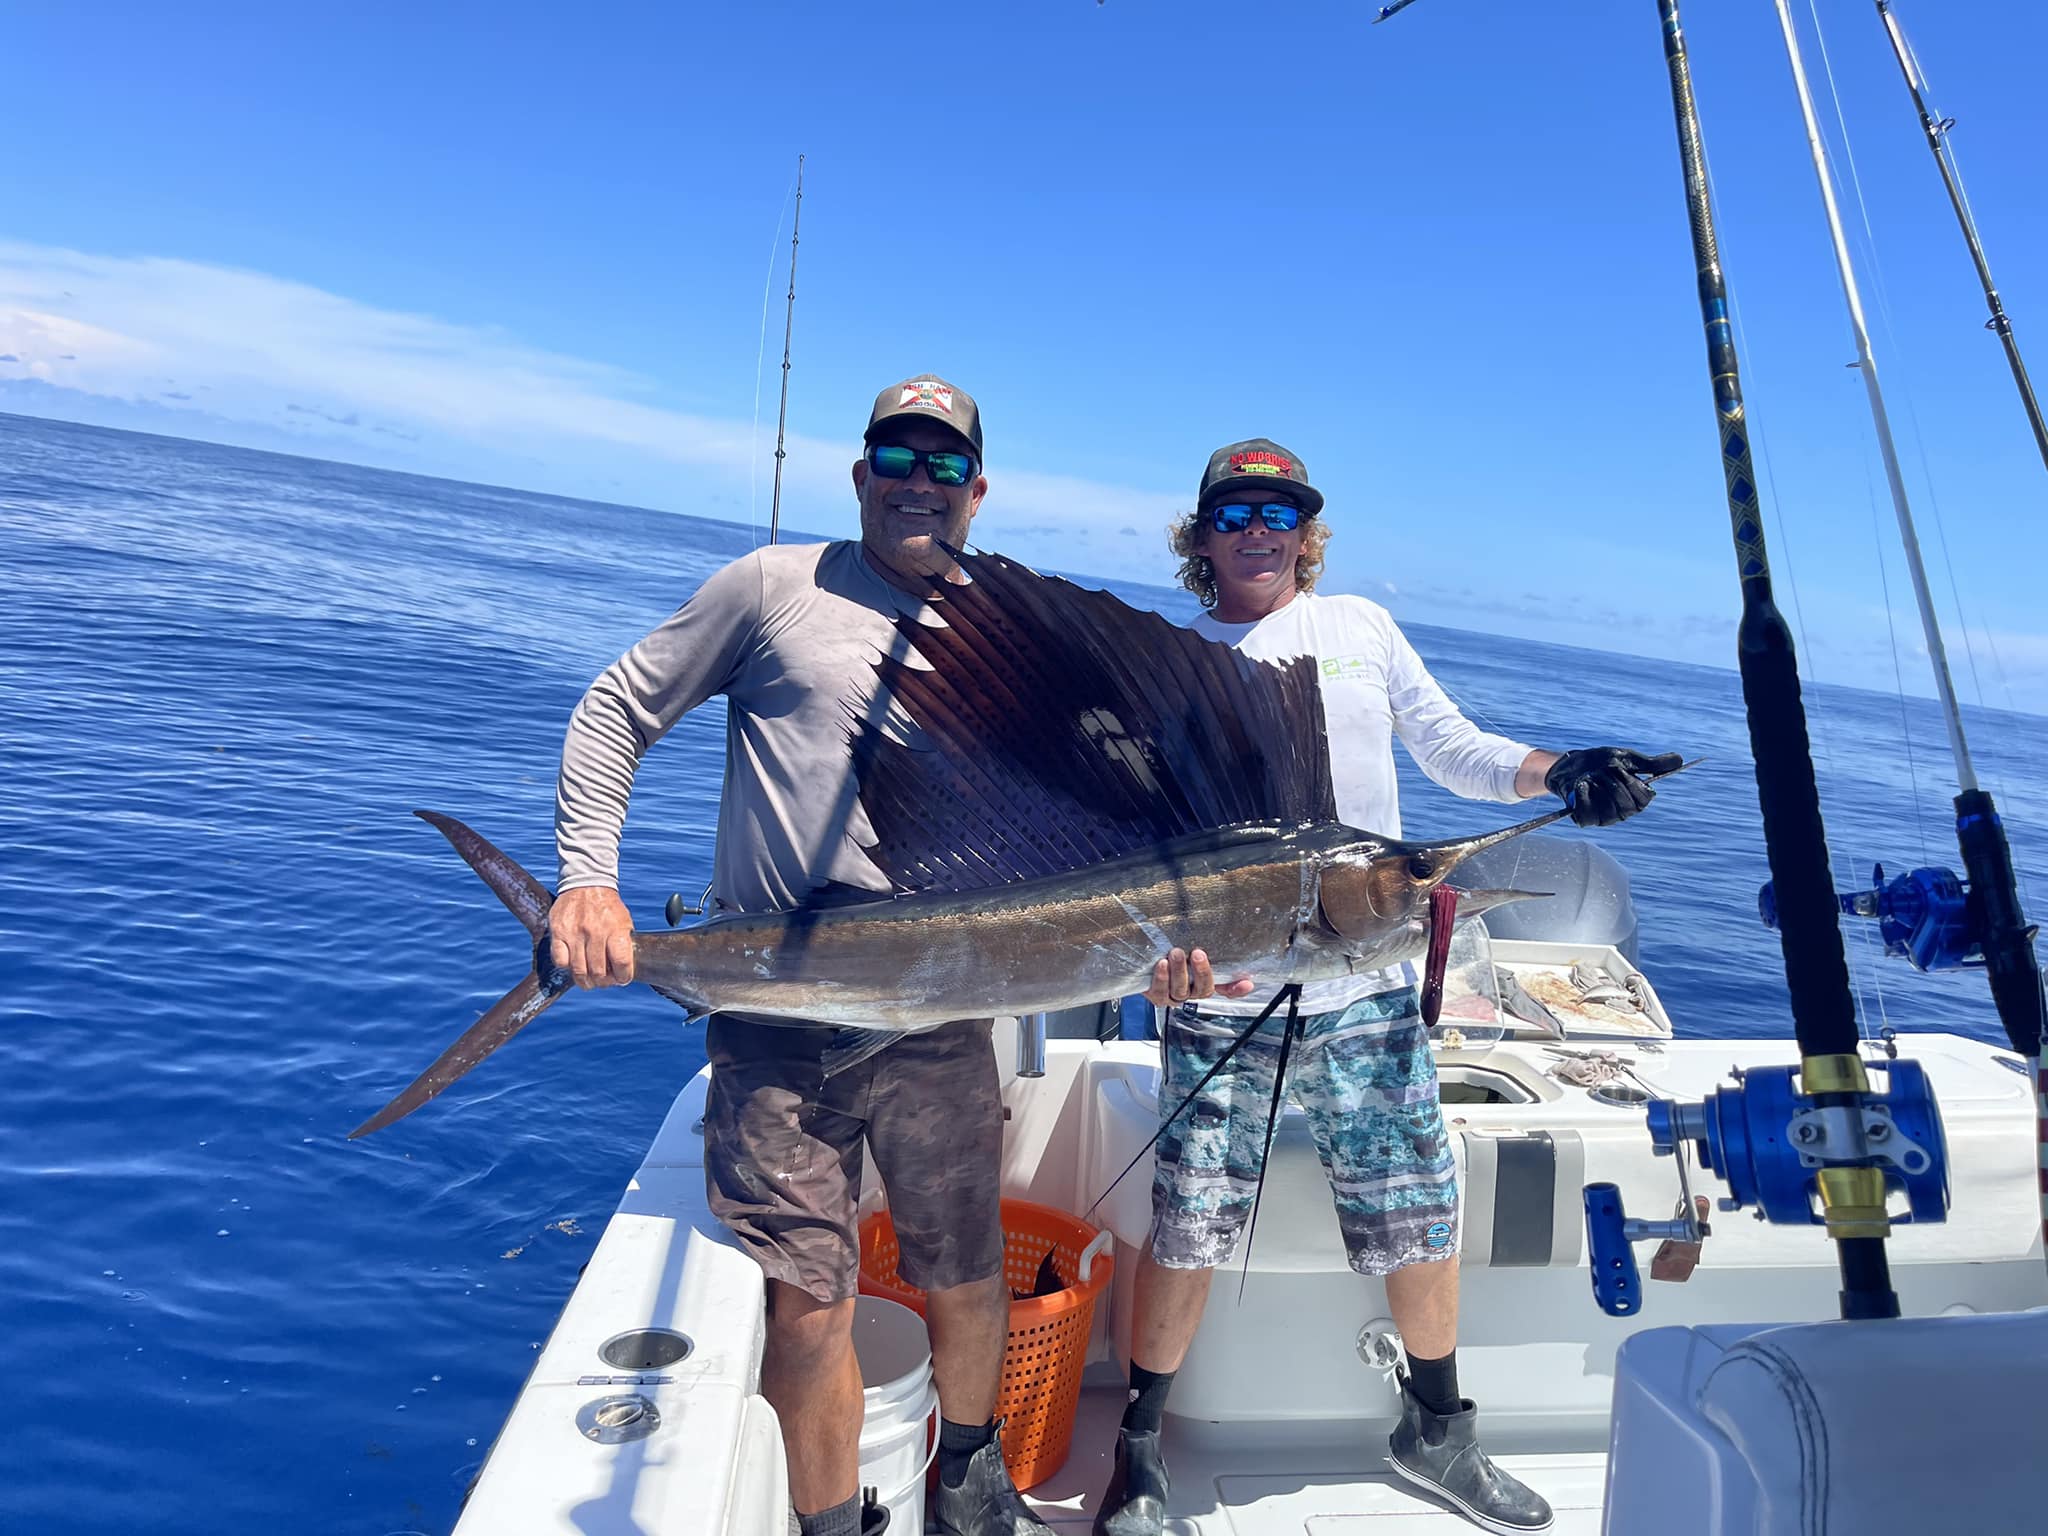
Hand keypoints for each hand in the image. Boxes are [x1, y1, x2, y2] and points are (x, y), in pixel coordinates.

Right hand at [549, 886, 635, 987]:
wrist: (587, 882)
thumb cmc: (608, 907)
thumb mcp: (625, 922)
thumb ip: (624, 946)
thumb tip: (623, 971)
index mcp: (616, 930)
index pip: (622, 964)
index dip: (623, 977)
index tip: (622, 979)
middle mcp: (595, 932)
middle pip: (598, 972)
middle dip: (603, 982)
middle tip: (604, 981)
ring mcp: (574, 933)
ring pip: (578, 971)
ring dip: (585, 981)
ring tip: (589, 980)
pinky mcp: (558, 932)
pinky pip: (560, 961)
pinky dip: (567, 967)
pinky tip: (573, 964)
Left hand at [1144, 947, 1256, 1007]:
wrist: (1142, 961)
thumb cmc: (1170, 952)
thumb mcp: (1189, 950)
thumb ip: (1208, 947)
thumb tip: (1228, 939)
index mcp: (1204, 983)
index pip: (1226, 990)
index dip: (1236, 989)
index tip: (1247, 982)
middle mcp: (1191, 992)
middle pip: (1203, 989)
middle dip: (1202, 972)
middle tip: (1199, 953)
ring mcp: (1173, 996)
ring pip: (1181, 990)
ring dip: (1180, 971)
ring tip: (1177, 953)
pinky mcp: (1156, 996)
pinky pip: (1161, 991)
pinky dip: (1162, 978)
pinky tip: (1162, 964)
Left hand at [1543, 747, 1684, 827]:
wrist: (1571, 765)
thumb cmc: (1601, 762)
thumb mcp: (1627, 759)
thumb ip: (1652, 763)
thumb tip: (1679, 760)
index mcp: (1636, 800)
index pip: (1644, 798)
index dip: (1631, 781)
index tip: (1621, 769)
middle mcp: (1622, 813)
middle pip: (1626, 803)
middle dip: (1612, 781)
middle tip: (1602, 770)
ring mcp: (1604, 818)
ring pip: (1608, 808)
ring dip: (1597, 786)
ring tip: (1590, 776)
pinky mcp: (1585, 820)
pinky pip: (1588, 812)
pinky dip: (1584, 794)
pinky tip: (1580, 785)